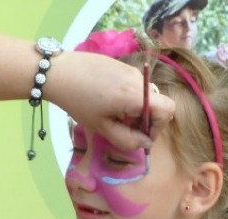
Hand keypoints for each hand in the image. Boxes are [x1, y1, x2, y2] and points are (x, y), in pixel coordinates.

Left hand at [51, 52, 174, 151]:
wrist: (59, 72)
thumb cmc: (78, 102)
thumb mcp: (101, 127)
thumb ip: (126, 139)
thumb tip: (145, 143)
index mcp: (136, 95)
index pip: (168, 110)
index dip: (158, 127)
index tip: (141, 136)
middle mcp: (138, 79)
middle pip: (157, 103)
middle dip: (145, 120)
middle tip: (123, 128)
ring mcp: (131, 70)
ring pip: (146, 95)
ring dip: (136, 109)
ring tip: (112, 114)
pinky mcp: (122, 65)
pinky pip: (134, 85)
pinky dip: (128, 97)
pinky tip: (107, 101)